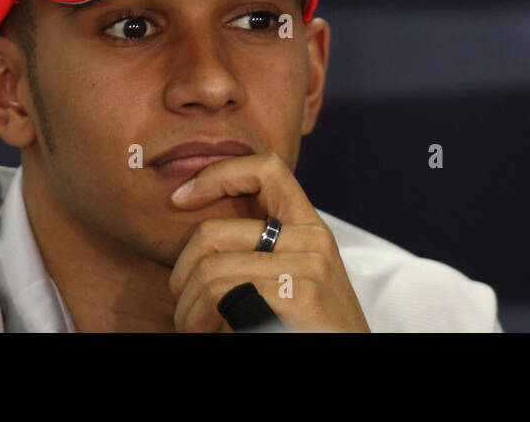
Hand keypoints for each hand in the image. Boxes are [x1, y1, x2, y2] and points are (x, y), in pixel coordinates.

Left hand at [167, 151, 370, 332]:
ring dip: (187, 307)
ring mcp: (310, 264)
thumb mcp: (292, 279)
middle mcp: (313, 238)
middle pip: (213, 232)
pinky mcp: (301, 294)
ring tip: (194, 326)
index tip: (181, 198)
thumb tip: (198, 237)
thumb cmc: (308, 327)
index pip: (267, 169)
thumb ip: (260, 252)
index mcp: (309, 228)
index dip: (218, 173)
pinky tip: (209, 332)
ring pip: (210, 269)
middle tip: (183, 303)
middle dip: (181, 271)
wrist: (349, 361)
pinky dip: (200, 318)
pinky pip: (223, 294)